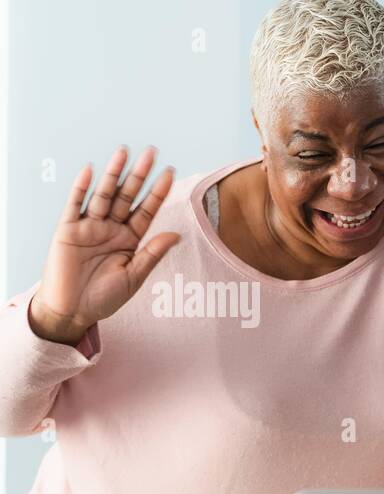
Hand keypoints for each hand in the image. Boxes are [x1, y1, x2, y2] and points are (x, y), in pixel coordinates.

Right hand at [29, 146, 180, 345]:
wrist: (73, 311)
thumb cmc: (104, 297)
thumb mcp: (134, 276)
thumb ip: (152, 254)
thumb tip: (176, 234)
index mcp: (130, 239)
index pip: (147, 210)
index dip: (158, 192)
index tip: (171, 172)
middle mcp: (111, 228)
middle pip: (127, 196)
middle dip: (139, 175)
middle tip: (152, 152)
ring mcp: (89, 227)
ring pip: (104, 195)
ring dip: (114, 174)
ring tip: (124, 152)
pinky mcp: (67, 230)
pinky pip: (75, 205)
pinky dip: (81, 188)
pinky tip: (90, 170)